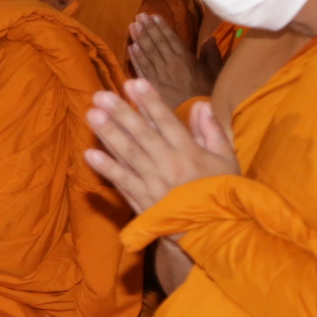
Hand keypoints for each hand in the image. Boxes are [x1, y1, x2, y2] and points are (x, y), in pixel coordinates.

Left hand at [83, 79, 238, 216]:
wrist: (217, 233)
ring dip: (109, 134)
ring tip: (92, 115)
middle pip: (141, 134)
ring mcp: (153, 184)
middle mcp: (169, 165)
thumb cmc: (221, 192)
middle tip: (101, 95)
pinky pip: (122, 182)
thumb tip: (200, 103)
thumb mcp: (227, 159)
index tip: (133, 83)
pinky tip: (90, 154)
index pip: (166, 121)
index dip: (149, 102)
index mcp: (190, 152)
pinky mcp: (142, 201)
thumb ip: (212, 130)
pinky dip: (106, 169)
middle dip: (121, 113)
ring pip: (128, 154)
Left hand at [126, 13, 211, 108]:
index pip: (171, 39)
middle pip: (156, 44)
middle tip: (139, 16)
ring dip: (139, 39)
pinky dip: (136, 58)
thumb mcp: (216, 73)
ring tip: (132, 26)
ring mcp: (159, 75)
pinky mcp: (152, 86)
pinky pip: (142, 69)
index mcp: (186, 60)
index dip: (161, 27)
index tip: (153, 16)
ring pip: (147, 54)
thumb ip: (212, 55)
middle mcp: (170, 65)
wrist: (196, 116)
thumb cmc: (208, 94)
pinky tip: (131, 48)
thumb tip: (210, 38)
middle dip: (147, 29)